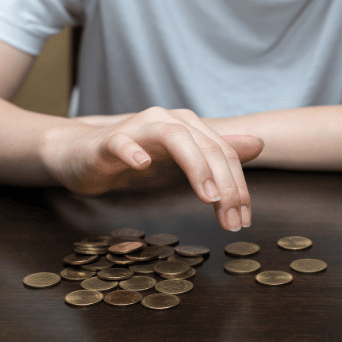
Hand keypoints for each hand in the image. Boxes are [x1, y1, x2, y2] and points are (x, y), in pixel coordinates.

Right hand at [41, 107, 263, 230]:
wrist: (83, 155)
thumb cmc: (136, 159)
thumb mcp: (182, 162)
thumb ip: (218, 155)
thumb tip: (258, 144)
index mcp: (189, 127)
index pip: (224, 154)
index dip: (238, 186)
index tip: (243, 219)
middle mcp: (168, 121)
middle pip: (207, 147)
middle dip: (225, 185)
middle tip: (231, 219)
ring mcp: (138, 128)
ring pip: (174, 138)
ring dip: (195, 166)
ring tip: (208, 196)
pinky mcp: (109, 141)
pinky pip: (122, 142)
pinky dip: (133, 151)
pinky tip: (141, 165)